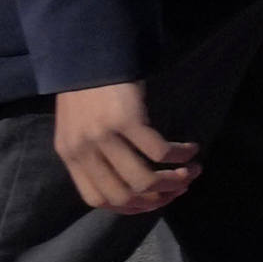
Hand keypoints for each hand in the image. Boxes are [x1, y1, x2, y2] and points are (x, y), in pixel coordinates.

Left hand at [54, 81, 202, 216]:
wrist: (86, 54)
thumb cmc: (85, 91)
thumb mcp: (77, 128)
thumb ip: (92, 155)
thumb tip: (127, 182)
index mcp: (70, 155)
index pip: (97, 199)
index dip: (129, 207)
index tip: (153, 201)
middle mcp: (84, 151)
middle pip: (124, 195)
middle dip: (157, 198)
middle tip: (179, 189)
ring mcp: (105, 137)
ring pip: (144, 180)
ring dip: (174, 182)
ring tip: (192, 172)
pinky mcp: (128, 120)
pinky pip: (160, 152)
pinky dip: (181, 155)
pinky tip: (191, 149)